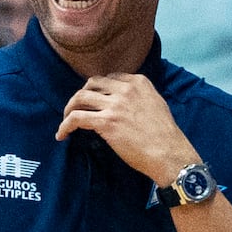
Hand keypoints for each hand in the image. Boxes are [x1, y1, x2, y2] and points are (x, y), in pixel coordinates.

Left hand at [55, 73, 198, 189]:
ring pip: (80, 98)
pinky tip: (62, 135)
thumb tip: (125, 102)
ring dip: (69, 109)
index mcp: (139, 82)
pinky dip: (65, 125)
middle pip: (91, 84)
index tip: (93, 101)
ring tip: (66, 120)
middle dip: (81, 95)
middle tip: (77, 108)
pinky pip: (76, 118)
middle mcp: (125, 89)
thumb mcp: (157, 105)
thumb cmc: (165, 136)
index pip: (109, 78)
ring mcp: (115, 105)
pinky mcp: (106, 122)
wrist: (169, 154)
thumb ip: (140, 97)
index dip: (97, 89)